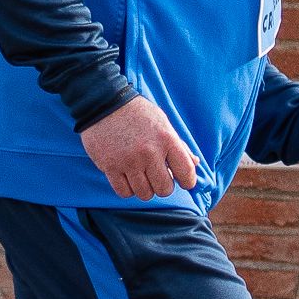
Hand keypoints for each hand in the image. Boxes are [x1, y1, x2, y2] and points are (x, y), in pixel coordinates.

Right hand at [81, 94, 199, 200]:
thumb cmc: (138, 114)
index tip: (182, 180)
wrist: (104, 103)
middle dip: (163, 186)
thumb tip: (195, 163)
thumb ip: (179, 145)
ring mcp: (128, 161)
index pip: (186, 173)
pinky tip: (128, 177)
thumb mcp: (163, 123)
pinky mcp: (109, 166)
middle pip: (164, 190)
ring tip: (141, 174)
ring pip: (144, 194)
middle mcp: (149, 152)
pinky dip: (128, 189)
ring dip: (145, 188)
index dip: (187, 181)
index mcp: (166, 139)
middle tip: (157, 176)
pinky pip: (124, 193)